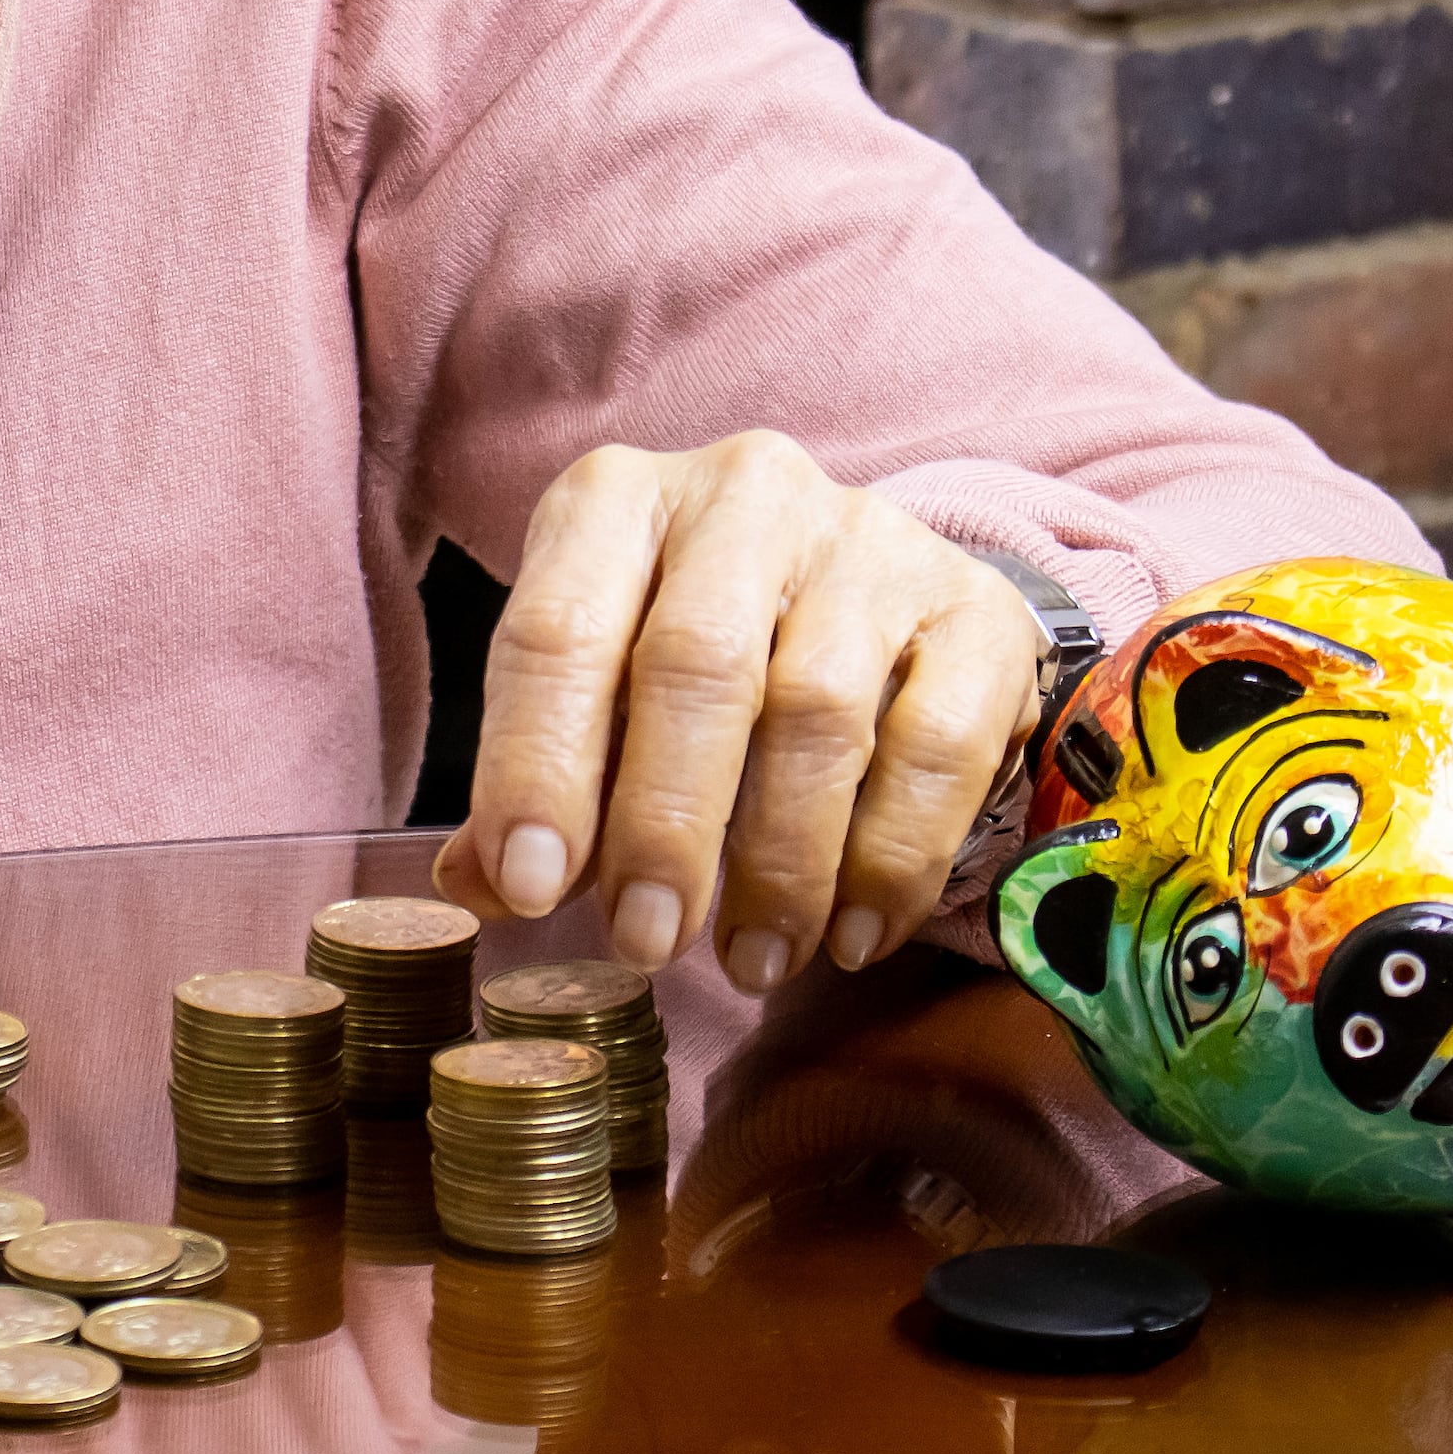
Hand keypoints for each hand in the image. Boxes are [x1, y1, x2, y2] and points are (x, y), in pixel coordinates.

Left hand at [434, 434, 1037, 991]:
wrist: (863, 593)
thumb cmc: (690, 655)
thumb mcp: (595, 691)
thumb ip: (537, 784)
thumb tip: (476, 885)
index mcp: (616, 500)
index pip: (556, 631)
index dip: (536, 767)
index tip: (530, 887)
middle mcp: (744, 494)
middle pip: (696, 665)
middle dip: (664, 824)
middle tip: (646, 942)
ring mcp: (872, 541)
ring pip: (818, 712)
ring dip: (780, 863)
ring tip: (752, 959)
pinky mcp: (976, 609)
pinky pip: (937, 747)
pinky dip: (891, 860)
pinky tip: (849, 934)